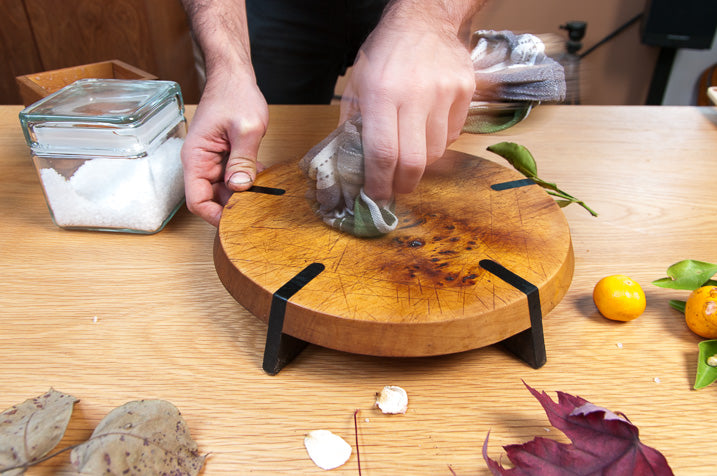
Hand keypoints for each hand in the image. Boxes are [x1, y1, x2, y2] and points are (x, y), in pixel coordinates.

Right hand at [180, 71, 268, 226]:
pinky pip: (231, 177)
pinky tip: (261, 177)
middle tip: (257, 208)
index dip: (215, 216)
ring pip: (224, 190)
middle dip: (233, 206)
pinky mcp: (223, 157)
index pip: (196, 201)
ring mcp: (211, 160)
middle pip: (211, 199)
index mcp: (196, 157)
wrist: (233, 76)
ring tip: (262, 192)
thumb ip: (243, 159)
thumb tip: (240, 186)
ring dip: (242, 193)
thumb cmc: (234, 94)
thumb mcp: (246, 128)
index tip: (236, 223)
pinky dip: (246, 180)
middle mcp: (199, 162)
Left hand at [339, 17, 474, 202]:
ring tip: (409, 153)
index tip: (377, 195)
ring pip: (436, 151)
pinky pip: (453, 134)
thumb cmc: (385, 52)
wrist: (424, 19)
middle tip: (396, 188)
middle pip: (414, 161)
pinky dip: (438, 141)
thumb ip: (352, 124)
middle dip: (404, 184)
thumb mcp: (357, 84)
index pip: (383, 152)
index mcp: (381, 93)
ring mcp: (445, 93)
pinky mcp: (465, 92)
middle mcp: (415, 94)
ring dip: (421, 162)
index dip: (380, 182)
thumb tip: (352, 165)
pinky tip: (426, 128)